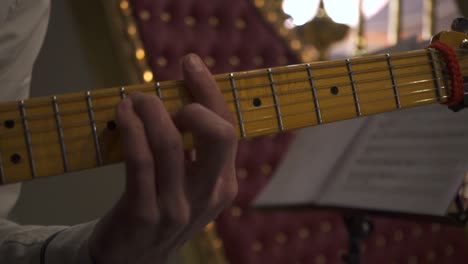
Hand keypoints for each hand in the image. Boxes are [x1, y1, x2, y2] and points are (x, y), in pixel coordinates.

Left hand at [88, 54, 237, 263]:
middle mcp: (209, 196)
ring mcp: (178, 207)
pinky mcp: (145, 214)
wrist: (134, 257)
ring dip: (151, 110)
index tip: (191, 63)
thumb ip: (196, 150)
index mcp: (225, 185)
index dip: (211, 92)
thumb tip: (183, 96)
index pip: (228, 129)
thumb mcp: (190, 184)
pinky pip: (140, 161)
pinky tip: (123, 114)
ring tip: (135, 100)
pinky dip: (131, 129)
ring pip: (172, 143)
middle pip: (218, 134)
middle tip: (164, 92)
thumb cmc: (162, 207)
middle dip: (195, 99)